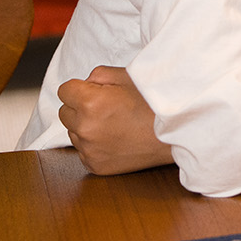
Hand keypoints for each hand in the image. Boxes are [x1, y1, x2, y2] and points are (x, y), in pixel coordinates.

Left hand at [57, 66, 172, 174]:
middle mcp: (85, 128)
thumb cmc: (155, 104)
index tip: (96, 92)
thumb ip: (99, 75)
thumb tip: (85, 84)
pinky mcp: (95, 165)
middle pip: (65, 112)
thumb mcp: (129, 76)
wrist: (176, 134)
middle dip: (80, 108)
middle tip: (107, 107)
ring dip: (86, 127)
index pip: (64, 90)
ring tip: (115, 124)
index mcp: (91, 102)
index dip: (80, 88)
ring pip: (73, 133)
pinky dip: (94, 145)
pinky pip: (83, 151)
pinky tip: (116, 139)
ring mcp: (89, 150)